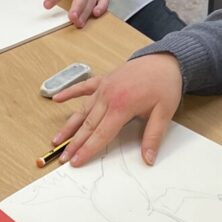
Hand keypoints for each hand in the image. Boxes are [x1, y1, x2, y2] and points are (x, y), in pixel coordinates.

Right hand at [51, 54, 182, 166]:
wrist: (165, 60)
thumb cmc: (164, 85)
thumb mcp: (164, 112)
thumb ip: (153, 137)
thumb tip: (148, 159)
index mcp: (122, 107)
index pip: (101, 134)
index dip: (87, 150)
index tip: (76, 161)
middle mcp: (108, 97)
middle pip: (87, 125)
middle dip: (74, 143)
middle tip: (62, 158)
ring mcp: (104, 87)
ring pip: (82, 110)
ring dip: (69, 125)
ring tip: (56, 139)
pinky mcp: (104, 79)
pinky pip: (83, 87)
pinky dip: (69, 93)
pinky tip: (56, 99)